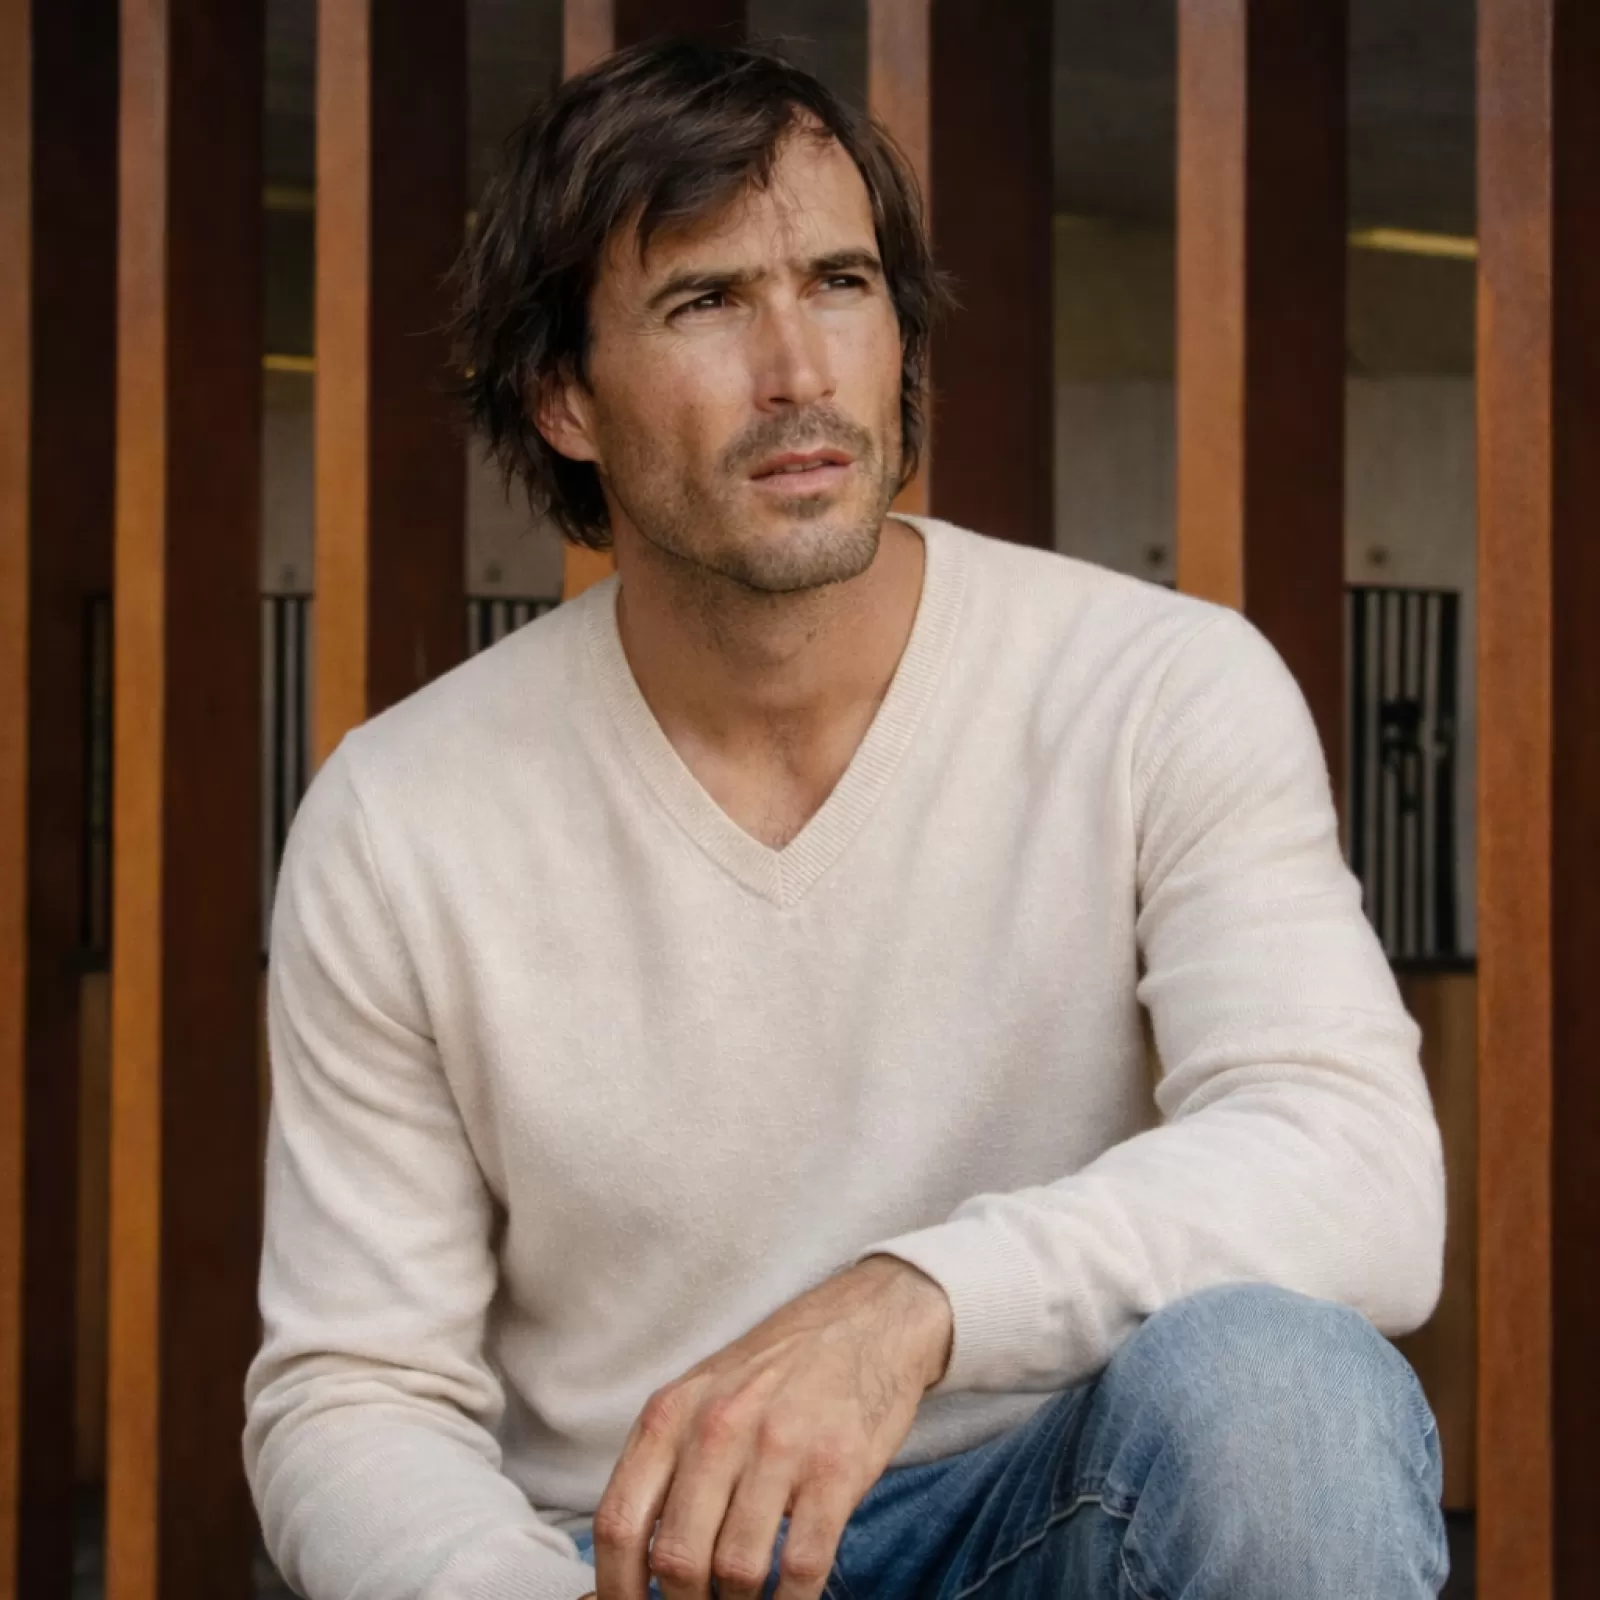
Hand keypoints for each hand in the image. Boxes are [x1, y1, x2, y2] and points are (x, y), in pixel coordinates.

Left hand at [591, 1256, 951, 1599]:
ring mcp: (778, 1446)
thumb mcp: (702, 1397)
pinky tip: (791, 1597)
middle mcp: (717, 1427)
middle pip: (676, 1559)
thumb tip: (634, 1561)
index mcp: (672, 1413)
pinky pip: (803, 1566)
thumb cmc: (777, 1371)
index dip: (617, 1587)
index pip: (619, 1522)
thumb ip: (666, 1467)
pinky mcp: (836, 1467)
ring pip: (737, 1571)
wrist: (867, 1320)